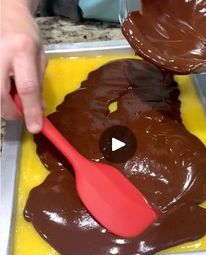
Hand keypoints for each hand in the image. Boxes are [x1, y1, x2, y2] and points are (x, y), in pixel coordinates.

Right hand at [1, 0, 45, 132]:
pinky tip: (6, 87)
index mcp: (22, 51)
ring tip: (12, 94)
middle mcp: (0, 55)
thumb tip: (38, 110)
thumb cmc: (27, 35)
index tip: (35, 128)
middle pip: (0, 95)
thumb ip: (39, 84)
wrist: (5, 13)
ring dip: (3, 104)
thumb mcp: (40, 58)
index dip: (30, 111)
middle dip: (11, 112)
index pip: (27, 87)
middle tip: (20, 113)